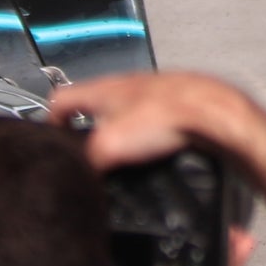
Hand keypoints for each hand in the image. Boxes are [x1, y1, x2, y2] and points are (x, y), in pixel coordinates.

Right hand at [49, 70, 249, 170]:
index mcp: (103, 90)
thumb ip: (86, 162)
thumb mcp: (109, 145)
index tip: (53, 139)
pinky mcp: (176, 108)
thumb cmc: (169, 116)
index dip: (51, 122)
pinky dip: (149, 139)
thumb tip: (80, 179)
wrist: (214, 113)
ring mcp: (153, 95)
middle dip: (90, 133)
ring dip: (122, 136)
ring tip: (123, 160)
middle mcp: (127, 87)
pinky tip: (155, 156)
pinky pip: (153, 123)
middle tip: (89, 156)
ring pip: (125, 115)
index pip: (60, 99)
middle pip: (95, 108)